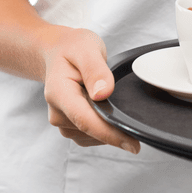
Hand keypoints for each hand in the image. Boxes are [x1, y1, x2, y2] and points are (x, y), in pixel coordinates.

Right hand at [41, 25, 139, 151]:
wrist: (57, 52)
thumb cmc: (72, 48)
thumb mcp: (86, 48)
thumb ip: (95, 69)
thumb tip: (103, 93)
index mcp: (59, 93)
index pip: (85, 121)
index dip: (110, 135)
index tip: (133, 144)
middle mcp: (57, 113)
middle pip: (92, 131)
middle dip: (115, 128)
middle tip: (133, 111)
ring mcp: (63, 123)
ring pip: (94, 136)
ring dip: (109, 126)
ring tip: (111, 98)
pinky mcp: (71, 127)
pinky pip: (93, 135)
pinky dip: (105, 128)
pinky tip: (107, 108)